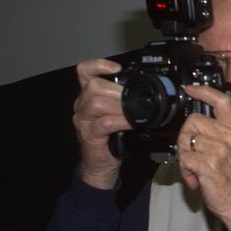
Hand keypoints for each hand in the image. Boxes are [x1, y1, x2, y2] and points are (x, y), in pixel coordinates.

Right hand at [72, 58, 128, 188]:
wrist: (100, 165)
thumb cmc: (111, 138)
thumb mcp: (117, 114)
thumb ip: (124, 101)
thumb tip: (148, 92)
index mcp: (88, 96)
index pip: (84, 71)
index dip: (98, 65)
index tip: (116, 68)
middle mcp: (82, 105)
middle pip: (92, 86)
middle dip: (116, 89)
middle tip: (133, 97)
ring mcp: (83, 120)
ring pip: (96, 102)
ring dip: (119, 105)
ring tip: (134, 112)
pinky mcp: (89, 134)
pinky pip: (104, 123)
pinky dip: (121, 121)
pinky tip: (132, 124)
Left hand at [176, 84, 230, 230]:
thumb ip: (220, 136)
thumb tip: (195, 130)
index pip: (223, 101)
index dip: (204, 91)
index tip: (190, 89)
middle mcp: (230, 137)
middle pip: (193, 120)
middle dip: (184, 138)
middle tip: (190, 156)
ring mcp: (220, 150)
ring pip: (186, 139)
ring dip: (184, 158)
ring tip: (194, 171)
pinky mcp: (209, 164)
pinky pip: (184, 158)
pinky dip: (184, 171)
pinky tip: (195, 180)